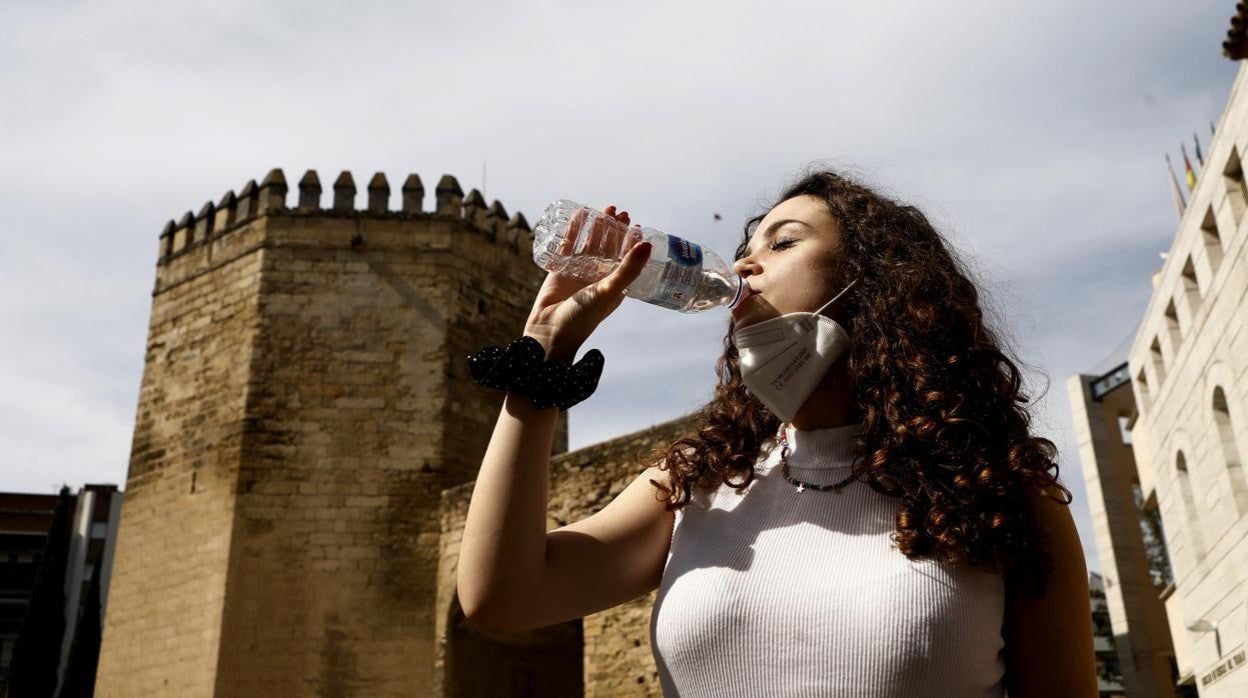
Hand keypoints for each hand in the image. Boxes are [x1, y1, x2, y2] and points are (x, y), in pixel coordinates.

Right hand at [524, 204, 651, 362]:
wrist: (550, 332)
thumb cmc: (583, 318)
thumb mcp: (609, 291)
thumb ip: (628, 269)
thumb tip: (647, 244)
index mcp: (614, 285)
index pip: (626, 259)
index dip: (631, 242)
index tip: (637, 226)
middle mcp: (598, 277)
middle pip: (608, 247)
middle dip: (615, 230)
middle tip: (621, 212)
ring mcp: (579, 272)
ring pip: (589, 244)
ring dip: (596, 227)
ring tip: (605, 210)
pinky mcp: (560, 269)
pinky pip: (568, 245)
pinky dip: (574, 230)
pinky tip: (579, 215)